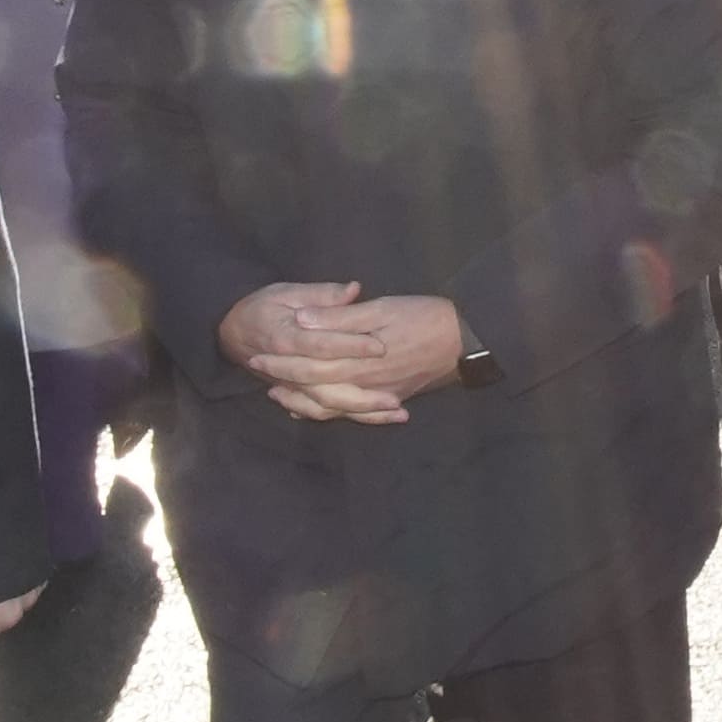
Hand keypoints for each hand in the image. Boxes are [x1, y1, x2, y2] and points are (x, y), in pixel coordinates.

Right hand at [221, 280, 392, 422]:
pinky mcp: (299, 395)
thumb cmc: (263, 308)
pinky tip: (379, 418)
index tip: (380, 347)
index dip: (351, 346)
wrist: (232, 333)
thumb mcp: (287, 292)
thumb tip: (353, 290)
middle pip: (328, 388)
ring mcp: (294, 387)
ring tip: (397, 411)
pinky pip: (324, 412)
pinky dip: (350, 416)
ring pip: (329, 406)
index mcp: (286, 339)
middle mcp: (290, 369)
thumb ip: (321, 295)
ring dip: (363, 412)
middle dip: (364, 395)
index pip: (323, 346)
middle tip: (396, 396)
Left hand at [227, 282, 466, 421]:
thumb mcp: (381, 308)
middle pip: (315, 390)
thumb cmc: (423, 316)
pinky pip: (355, 413)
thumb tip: (301, 321)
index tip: (256, 356)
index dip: (280, 362)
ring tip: (283, 400)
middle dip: (286, 384)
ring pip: (333, 408)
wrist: (465, 340)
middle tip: (261, 378)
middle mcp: (363, 384)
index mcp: (356, 360)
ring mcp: (378, 395)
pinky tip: (322, 410)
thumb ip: (340, 318)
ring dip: (305, 404)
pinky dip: (335, 413)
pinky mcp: (391, 398)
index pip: (308, 366)